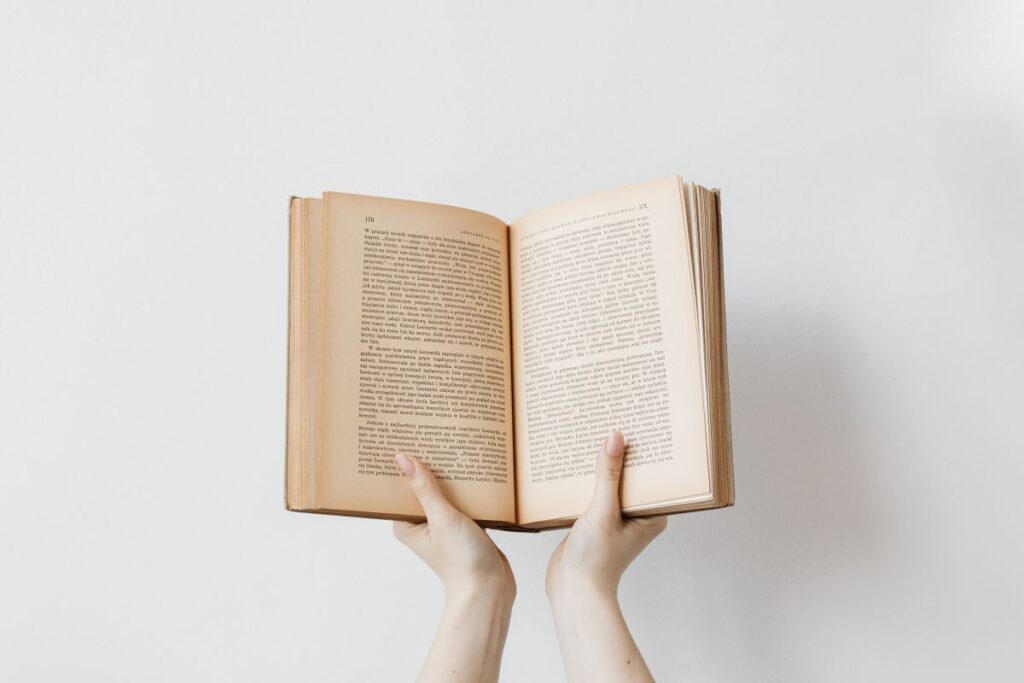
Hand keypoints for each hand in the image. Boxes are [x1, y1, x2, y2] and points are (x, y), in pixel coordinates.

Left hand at [392, 452, 514, 682]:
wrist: (490, 588)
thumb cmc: (461, 560)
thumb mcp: (442, 518)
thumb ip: (424, 488)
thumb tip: (403, 459)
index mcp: (406, 523)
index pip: (400, 487)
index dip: (403, 465)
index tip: (405, 439)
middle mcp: (422, 523)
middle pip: (423, 486)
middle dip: (429, 465)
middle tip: (432, 435)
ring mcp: (444, 524)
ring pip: (444, 491)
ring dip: (450, 475)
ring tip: (453, 445)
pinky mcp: (465, 525)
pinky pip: (462, 499)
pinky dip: (467, 487)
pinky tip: (474, 469)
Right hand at [546, 431, 667, 598]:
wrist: (572, 590)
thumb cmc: (596, 560)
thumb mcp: (603, 511)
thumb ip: (608, 475)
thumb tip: (616, 439)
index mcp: (651, 514)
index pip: (652, 474)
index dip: (645, 450)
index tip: (638, 424)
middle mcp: (637, 514)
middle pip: (630, 475)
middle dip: (621, 453)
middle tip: (614, 421)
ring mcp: (615, 517)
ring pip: (610, 482)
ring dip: (601, 465)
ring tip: (593, 434)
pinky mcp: (595, 519)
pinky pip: (593, 491)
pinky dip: (586, 478)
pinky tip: (575, 460)